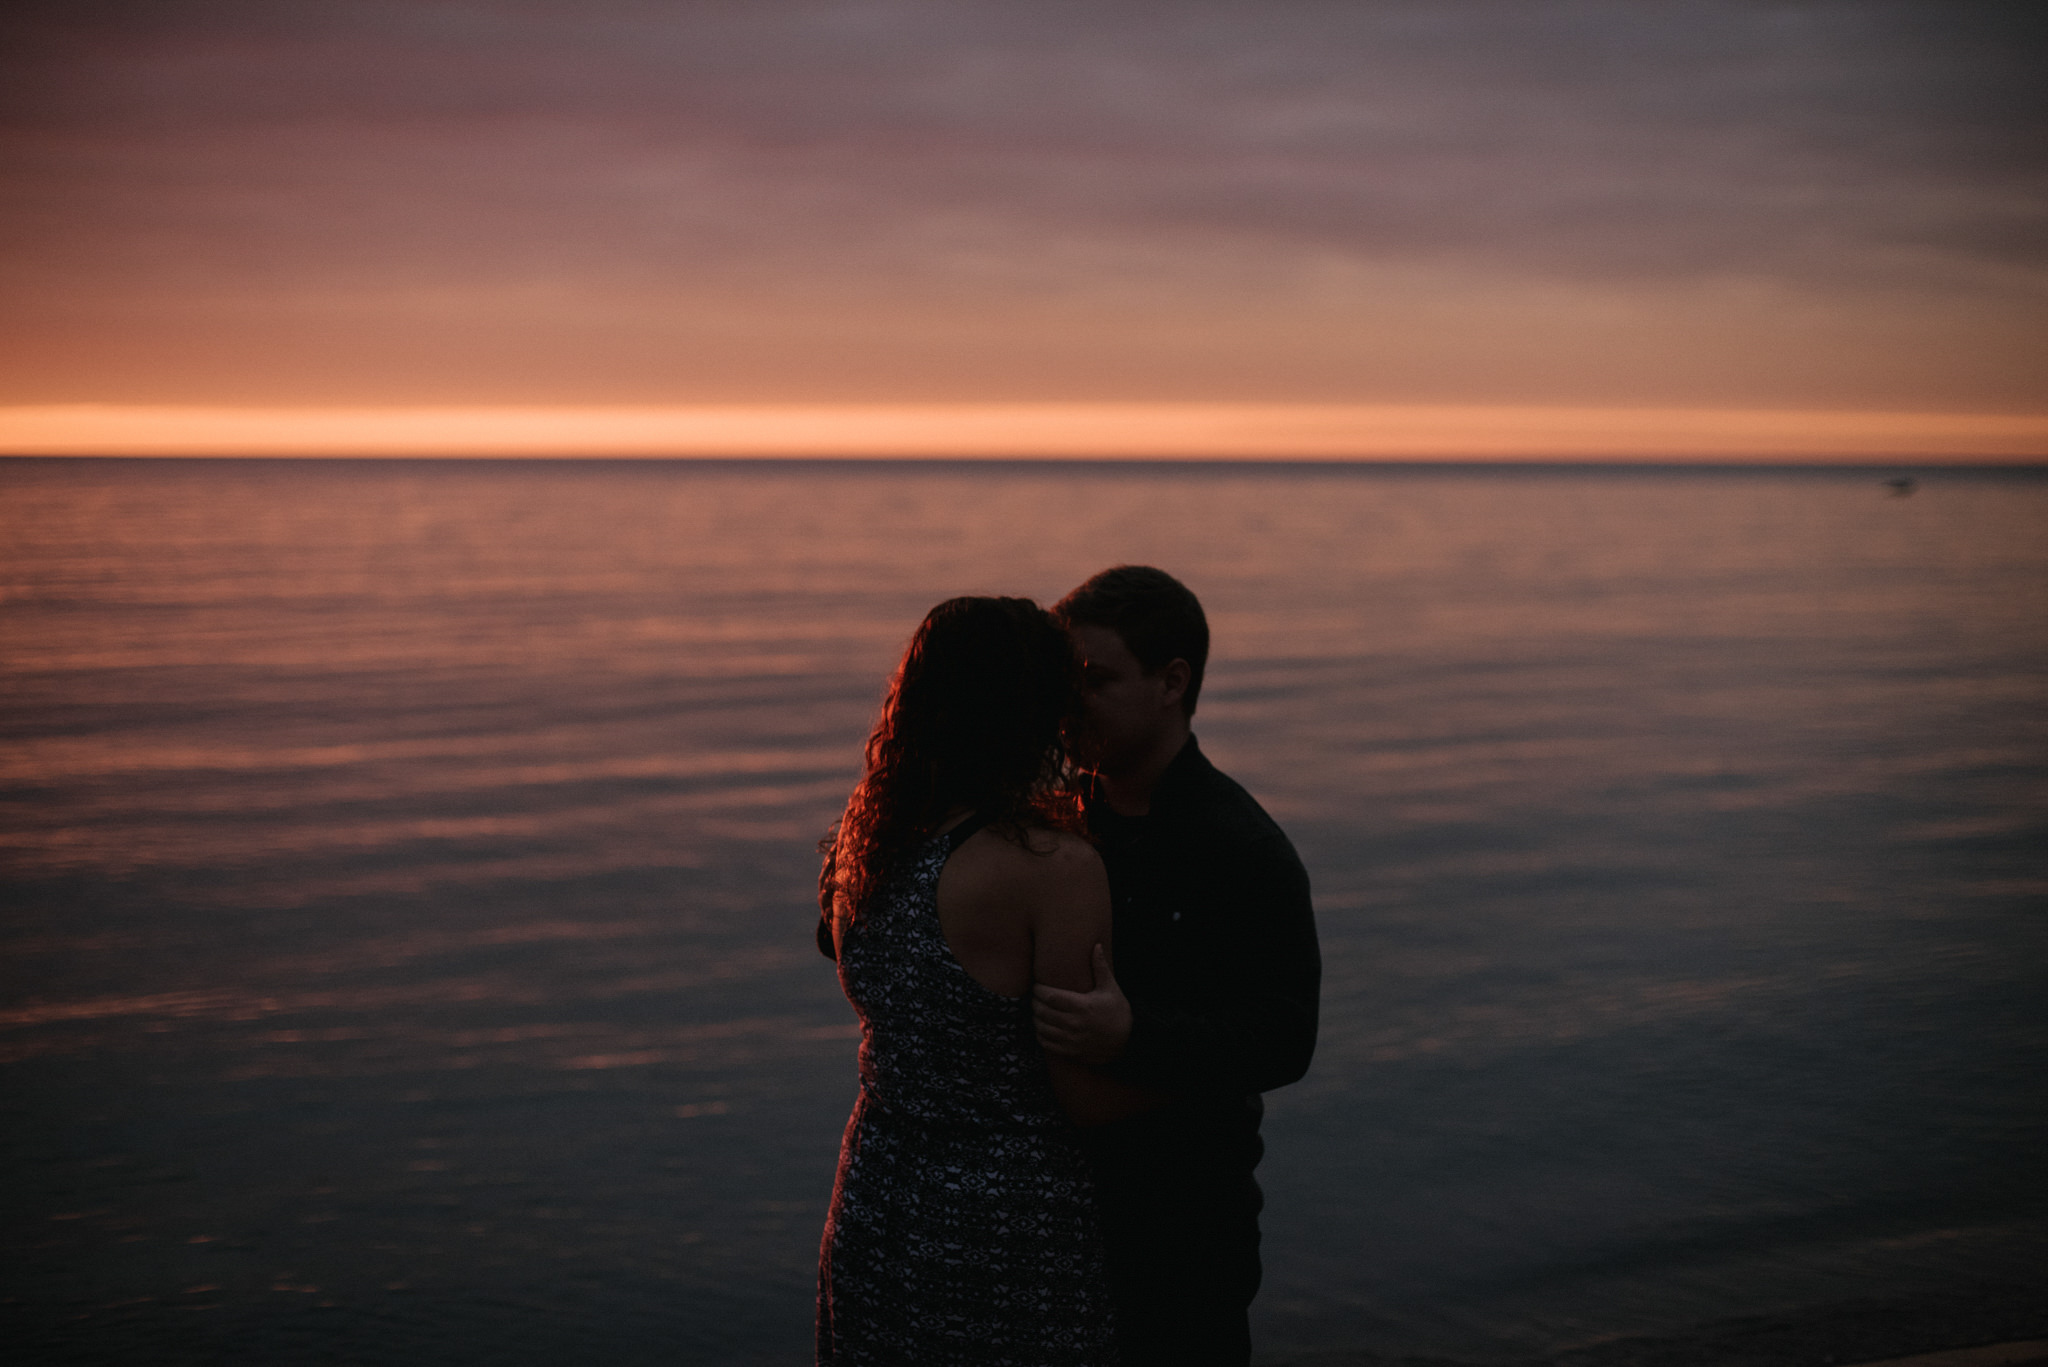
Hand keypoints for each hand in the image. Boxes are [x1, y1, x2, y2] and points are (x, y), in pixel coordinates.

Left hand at [1033, 944, 1132, 1065]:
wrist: (1129, 1040)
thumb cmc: (1119, 1012)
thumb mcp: (1111, 988)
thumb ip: (1100, 967)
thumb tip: (1096, 945)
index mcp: (1082, 1006)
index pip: (1050, 996)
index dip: (1038, 990)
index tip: (1037, 986)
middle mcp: (1074, 1024)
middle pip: (1042, 1011)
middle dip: (1035, 1002)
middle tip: (1035, 997)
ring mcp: (1071, 1040)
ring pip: (1041, 1028)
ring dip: (1036, 1018)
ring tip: (1038, 1011)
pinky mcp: (1070, 1052)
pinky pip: (1046, 1044)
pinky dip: (1040, 1034)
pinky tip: (1043, 1027)